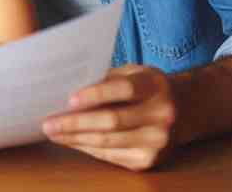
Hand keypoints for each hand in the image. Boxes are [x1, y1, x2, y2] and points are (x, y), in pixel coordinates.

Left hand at [42, 64, 175, 170]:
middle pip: (112, 121)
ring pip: (108, 142)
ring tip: (53, 133)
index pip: (123, 90)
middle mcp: (160, 115)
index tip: (69, 99)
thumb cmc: (145, 86)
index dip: (96, 94)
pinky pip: (111, 155)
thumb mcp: (132, 72)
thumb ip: (106, 78)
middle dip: (75, 123)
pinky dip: (87, 148)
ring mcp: (157, 141)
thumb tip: (66, 89)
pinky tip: (71, 141)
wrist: (183, 111)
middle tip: (48, 122)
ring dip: (75, 139)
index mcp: (154, 86)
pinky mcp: (149, 160)